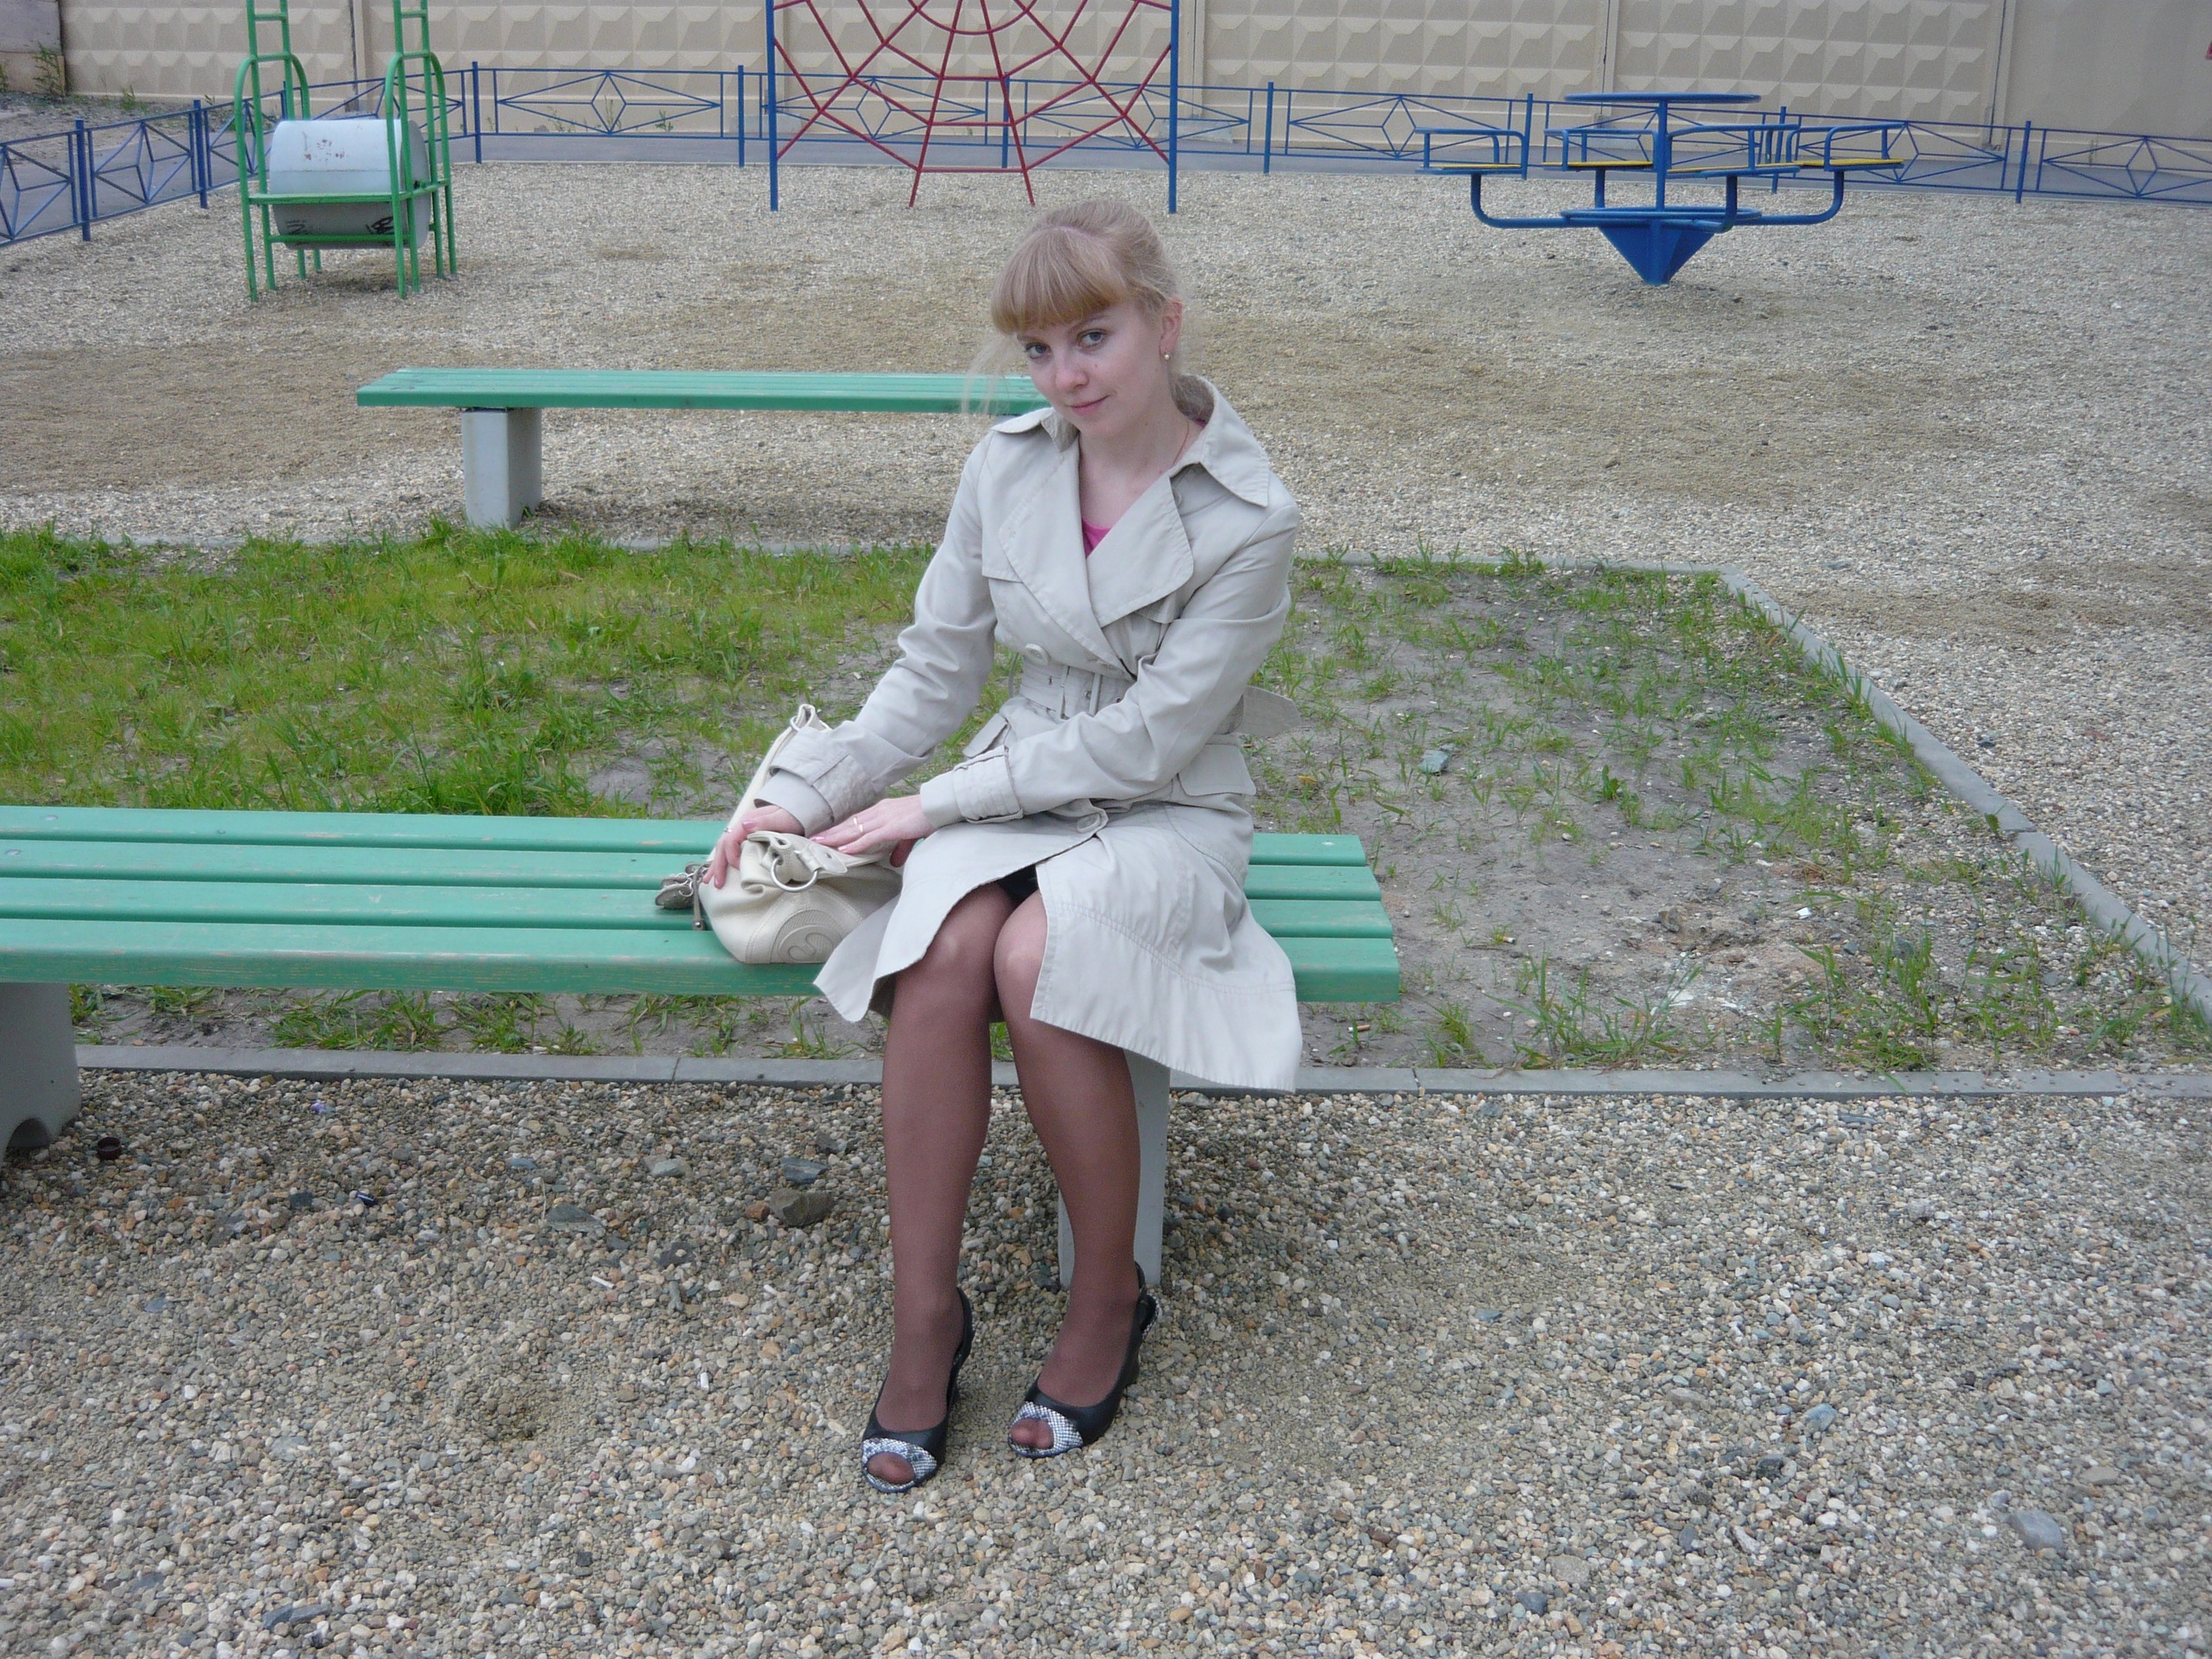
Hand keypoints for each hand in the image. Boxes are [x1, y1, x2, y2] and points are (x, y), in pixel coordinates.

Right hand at [706, 804, 802, 888]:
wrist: (797, 811)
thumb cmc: (791, 816)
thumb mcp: (781, 818)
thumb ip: (764, 821)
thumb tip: (745, 826)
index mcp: (746, 822)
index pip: (730, 841)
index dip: (731, 856)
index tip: (739, 869)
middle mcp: (741, 827)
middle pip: (723, 846)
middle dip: (718, 865)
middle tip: (717, 883)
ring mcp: (743, 833)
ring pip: (723, 849)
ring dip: (717, 865)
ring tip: (710, 882)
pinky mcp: (747, 839)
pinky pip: (731, 851)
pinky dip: (724, 863)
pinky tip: (721, 873)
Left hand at [814, 795, 933, 865]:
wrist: (940, 805)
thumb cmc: (928, 815)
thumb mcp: (910, 832)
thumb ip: (900, 847)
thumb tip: (894, 861)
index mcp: (883, 811)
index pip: (856, 820)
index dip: (841, 828)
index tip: (827, 834)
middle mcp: (879, 812)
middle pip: (850, 824)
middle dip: (832, 832)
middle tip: (814, 838)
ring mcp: (884, 819)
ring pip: (855, 830)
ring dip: (837, 838)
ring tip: (821, 843)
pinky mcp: (892, 827)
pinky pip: (869, 837)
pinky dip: (856, 844)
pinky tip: (844, 849)